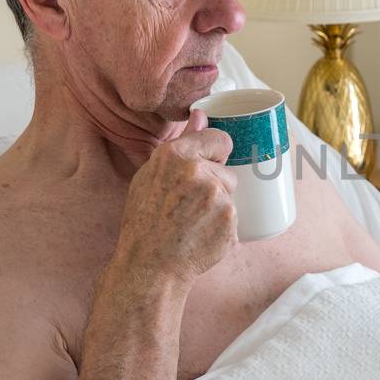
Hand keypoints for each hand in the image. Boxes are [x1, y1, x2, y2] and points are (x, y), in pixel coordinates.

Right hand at [109, 108, 238, 291]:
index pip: (219, 138)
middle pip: (226, 171)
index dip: (216, 152)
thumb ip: (182, 143)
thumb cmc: (145, 220)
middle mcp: (198, 172)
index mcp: (175, 156)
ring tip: (193, 222)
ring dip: (219, 206)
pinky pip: (233, 217)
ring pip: (230, 195)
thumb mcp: (152, 176)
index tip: (211, 163)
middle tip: (189, 206)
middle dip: (215, 185)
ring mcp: (217, 196)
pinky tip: (200, 235)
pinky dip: (222, 227)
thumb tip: (201, 113)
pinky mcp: (230, 219)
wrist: (150, 265)